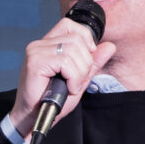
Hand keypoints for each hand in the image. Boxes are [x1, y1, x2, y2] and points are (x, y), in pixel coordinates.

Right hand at [5, 14, 116, 134]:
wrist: (34, 117)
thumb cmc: (52, 100)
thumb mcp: (80, 79)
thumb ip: (93, 62)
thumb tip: (110, 46)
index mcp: (49, 44)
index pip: (71, 26)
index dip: (86, 39)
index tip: (87, 60)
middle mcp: (40, 44)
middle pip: (77, 39)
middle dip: (86, 63)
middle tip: (77, 81)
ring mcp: (36, 51)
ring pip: (73, 51)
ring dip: (80, 73)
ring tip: (71, 86)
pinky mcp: (35, 62)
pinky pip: (65, 62)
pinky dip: (73, 77)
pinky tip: (68, 88)